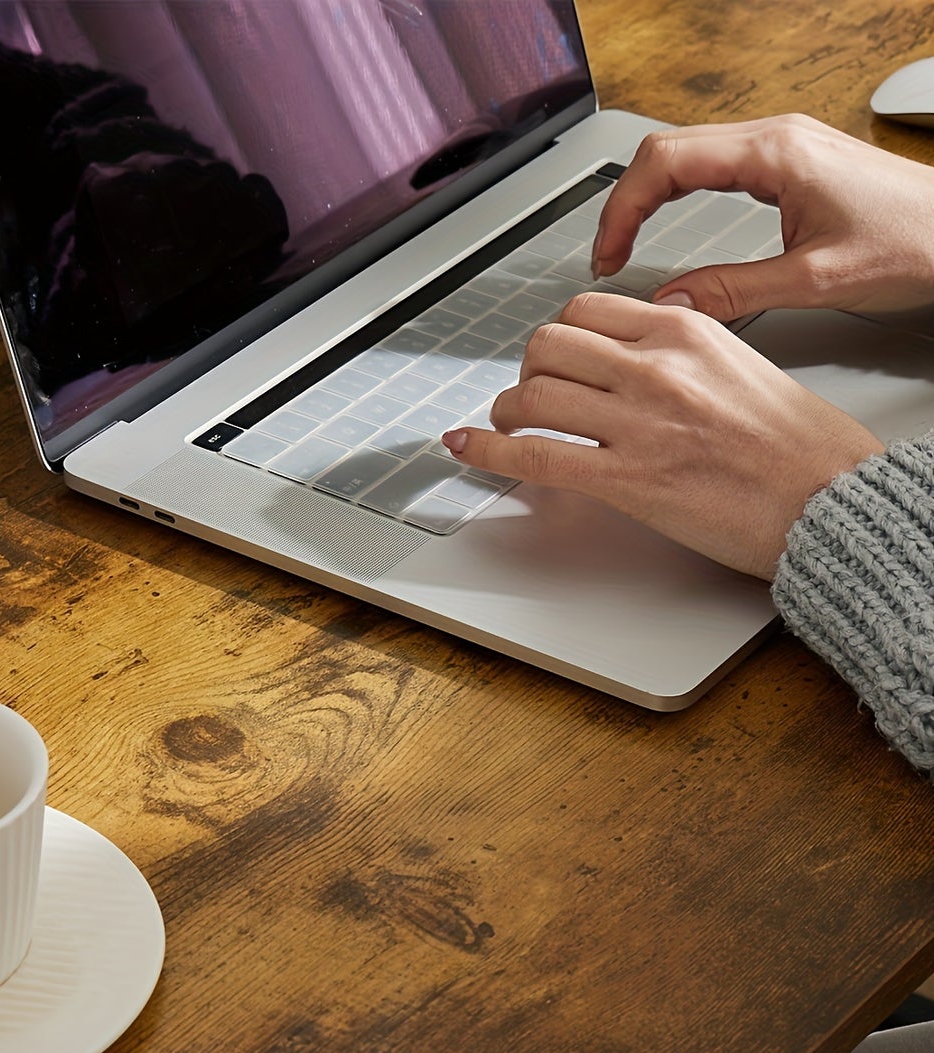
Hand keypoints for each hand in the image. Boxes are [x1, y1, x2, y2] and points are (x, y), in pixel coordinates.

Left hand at [442, 292, 880, 578]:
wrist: (828, 499)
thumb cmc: (797, 444)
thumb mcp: (738, 365)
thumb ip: (678, 353)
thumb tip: (628, 357)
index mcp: (684, 332)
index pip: (584, 311)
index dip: (556, 338)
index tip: (552, 358)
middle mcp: (654, 368)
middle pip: (547, 346)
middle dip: (525, 372)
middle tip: (528, 394)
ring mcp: (636, 423)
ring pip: (531, 396)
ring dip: (504, 412)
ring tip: (507, 426)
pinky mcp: (625, 479)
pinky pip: (533, 456)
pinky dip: (486, 453)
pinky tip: (466, 448)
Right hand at [594, 115, 933, 319]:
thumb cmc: (913, 244)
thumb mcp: (814, 280)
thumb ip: (734, 292)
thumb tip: (671, 304)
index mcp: (776, 154)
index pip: (665, 162)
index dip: (622, 210)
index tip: (608, 258)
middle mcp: (776, 138)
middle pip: (666, 150)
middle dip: (624, 202)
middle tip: (607, 257)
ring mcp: (782, 145)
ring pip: (686, 152)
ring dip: (646, 196)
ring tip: (626, 245)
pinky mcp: (789, 162)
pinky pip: (713, 163)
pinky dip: (676, 193)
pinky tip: (668, 224)